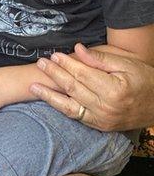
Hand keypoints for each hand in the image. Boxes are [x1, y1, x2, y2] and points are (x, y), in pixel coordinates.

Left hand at [31, 43, 153, 131]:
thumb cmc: (146, 81)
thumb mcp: (128, 64)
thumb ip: (101, 58)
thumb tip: (77, 49)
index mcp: (115, 89)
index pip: (83, 74)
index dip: (67, 64)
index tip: (54, 54)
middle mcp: (106, 107)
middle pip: (73, 88)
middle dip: (54, 74)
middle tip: (40, 63)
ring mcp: (102, 119)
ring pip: (69, 106)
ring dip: (49, 95)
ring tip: (33, 85)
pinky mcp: (100, 126)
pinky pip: (75, 116)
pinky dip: (60, 107)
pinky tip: (48, 99)